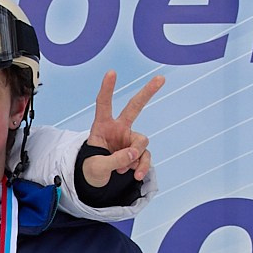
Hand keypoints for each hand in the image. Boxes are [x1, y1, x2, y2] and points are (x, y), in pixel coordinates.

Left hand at [79, 70, 161, 185]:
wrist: (96, 179)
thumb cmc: (91, 168)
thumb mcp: (97, 167)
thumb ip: (115, 159)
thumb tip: (135, 154)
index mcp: (102, 126)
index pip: (103, 104)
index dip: (107, 89)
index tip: (111, 72)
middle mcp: (118, 128)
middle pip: (135, 107)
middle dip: (148, 92)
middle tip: (161, 78)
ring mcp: (129, 139)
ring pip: (142, 143)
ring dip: (136, 158)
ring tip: (124, 171)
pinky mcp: (137, 151)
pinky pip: (145, 157)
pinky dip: (141, 167)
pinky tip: (135, 175)